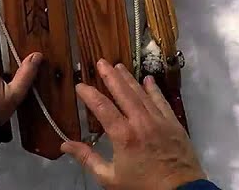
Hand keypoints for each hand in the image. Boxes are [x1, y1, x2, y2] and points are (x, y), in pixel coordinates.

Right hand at [61, 60, 205, 189]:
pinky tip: (148, 80)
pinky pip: (161, 101)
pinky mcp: (173, 123)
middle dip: (110, 76)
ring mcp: (159, 120)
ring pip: (141, 93)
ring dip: (129, 78)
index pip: (102, 107)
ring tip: (118, 66)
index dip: (89, 94)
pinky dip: (154, 89)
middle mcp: (141, 122)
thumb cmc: (141, 186)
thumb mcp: (109, 178)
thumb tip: (65, 144)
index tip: (80, 85)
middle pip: (123, 92)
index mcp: (123, 135)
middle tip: (101, 62)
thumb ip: (88, 158)